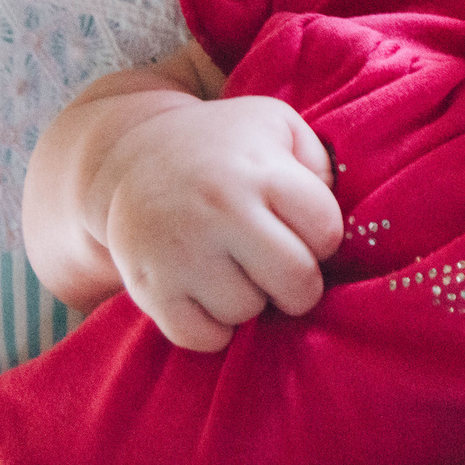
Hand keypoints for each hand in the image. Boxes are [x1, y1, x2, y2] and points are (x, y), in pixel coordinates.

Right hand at [90, 94, 342, 350]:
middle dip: (299, 283)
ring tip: (233, 268)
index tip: (300, 228)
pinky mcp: (149, 287)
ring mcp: (181, 251)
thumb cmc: (223, 147)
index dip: (322, 236)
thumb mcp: (277, 126)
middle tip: (280, 267)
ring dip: (250, 299)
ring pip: (248, 311)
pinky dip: (212, 328)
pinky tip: (208, 294)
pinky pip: (202, 338)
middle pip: (296, 282)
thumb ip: (320, 165)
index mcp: (259, 170)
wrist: (129, 156)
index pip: (327, 231)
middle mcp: (219, 210)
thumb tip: (335, 226)